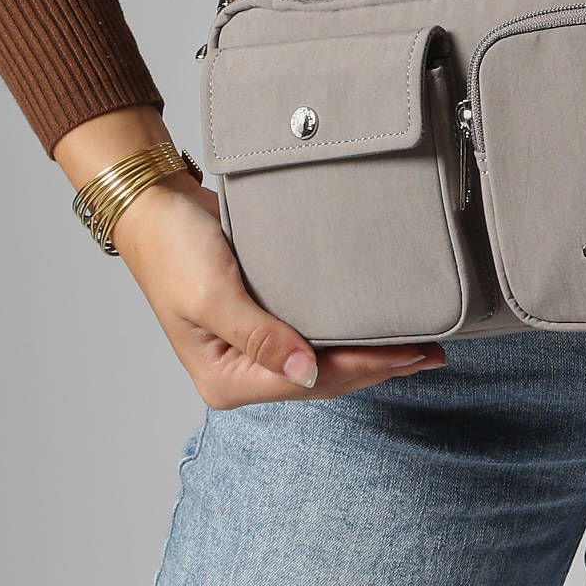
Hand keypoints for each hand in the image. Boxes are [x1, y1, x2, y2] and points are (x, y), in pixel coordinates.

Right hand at [108, 172, 447, 405]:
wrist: (153, 204)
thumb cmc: (172, 248)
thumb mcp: (213, 294)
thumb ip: (260, 337)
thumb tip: (307, 373)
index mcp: (225, 379)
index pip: (310, 381)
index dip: (363, 369)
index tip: (409, 354)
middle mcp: (241, 371)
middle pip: (323, 379)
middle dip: (378, 367)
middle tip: (432, 354)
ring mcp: (252, 346)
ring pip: (324, 361)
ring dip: (370, 355)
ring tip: (419, 347)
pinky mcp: (263, 318)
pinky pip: (315, 334)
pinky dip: (348, 333)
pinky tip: (377, 326)